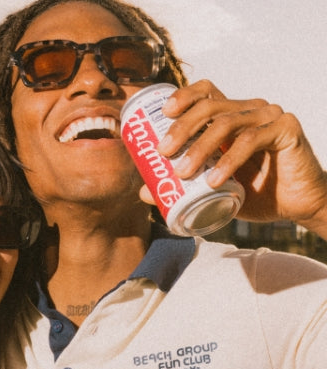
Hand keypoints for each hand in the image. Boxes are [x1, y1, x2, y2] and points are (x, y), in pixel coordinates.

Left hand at [154, 80, 326, 231]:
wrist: (294, 206)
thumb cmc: (254, 194)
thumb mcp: (212, 191)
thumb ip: (182, 187)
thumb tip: (143, 191)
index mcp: (231, 117)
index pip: (206, 93)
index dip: (184, 96)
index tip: (163, 113)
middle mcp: (249, 110)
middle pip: (211, 106)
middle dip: (182, 127)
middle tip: (163, 152)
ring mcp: (269, 117)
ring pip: (228, 123)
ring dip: (201, 147)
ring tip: (183, 173)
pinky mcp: (286, 129)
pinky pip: (251, 140)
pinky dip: (229, 160)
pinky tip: (214, 180)